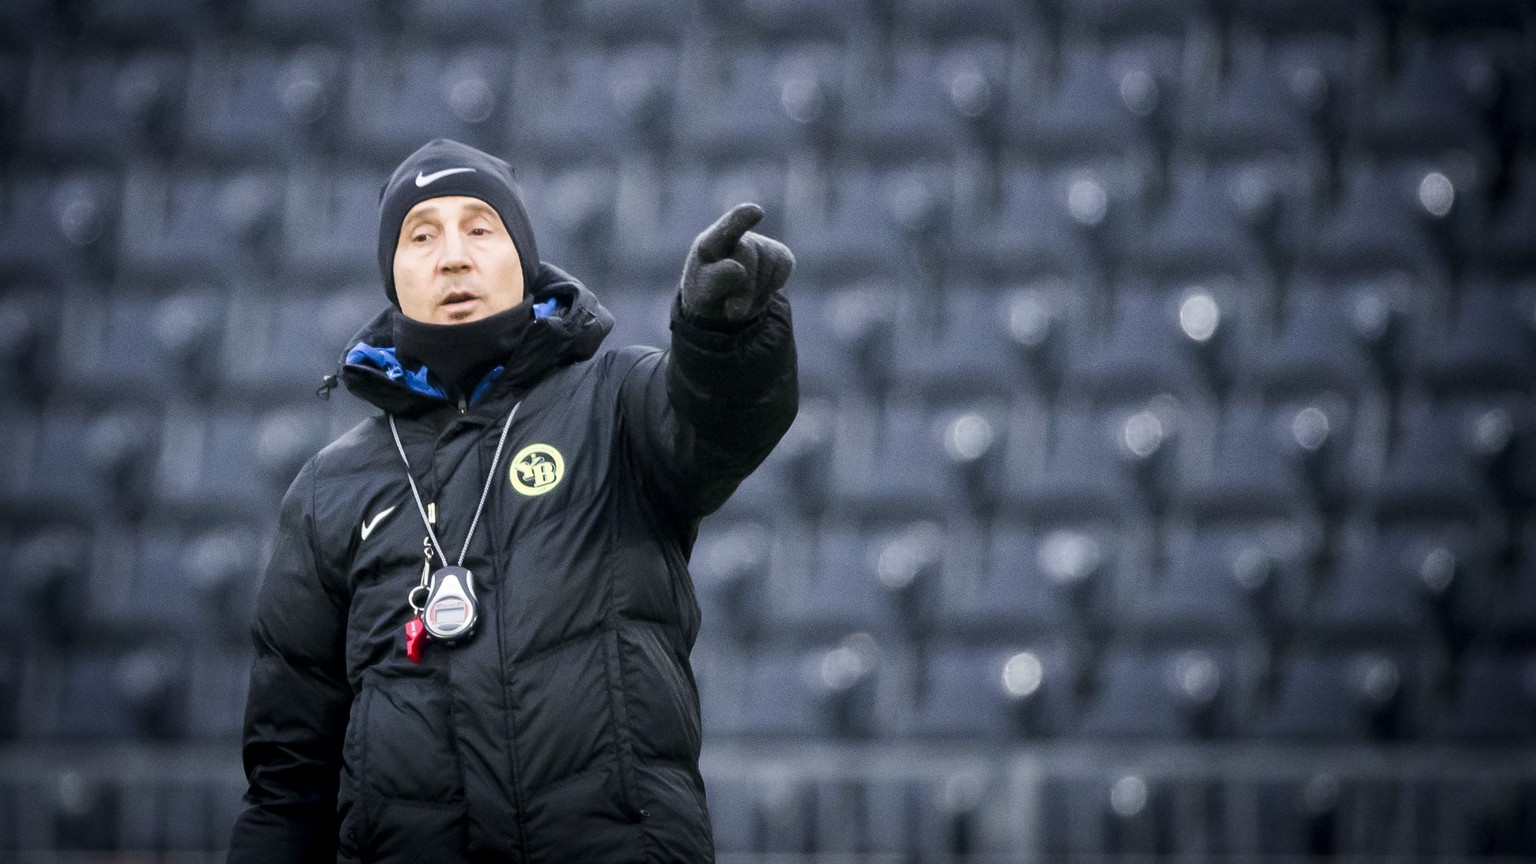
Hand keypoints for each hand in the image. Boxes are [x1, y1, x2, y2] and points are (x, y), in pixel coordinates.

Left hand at [679, 203, 793, 323]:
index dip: (739, 219)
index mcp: (709, 244)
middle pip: (747, 254)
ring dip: (755, 292)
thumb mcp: (703, 293)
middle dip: (744, 288)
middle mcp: (735, 236)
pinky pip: (783, 269)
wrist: (724, 302)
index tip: (755, 212)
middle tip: (734, 314)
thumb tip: (738, 269)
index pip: (724, 230)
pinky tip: (758, 289)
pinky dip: (771, 287)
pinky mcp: (779, 254)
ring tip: (740, 300)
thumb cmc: (708, 293)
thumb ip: (716, 281)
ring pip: (767, 266)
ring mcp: (759, 243)